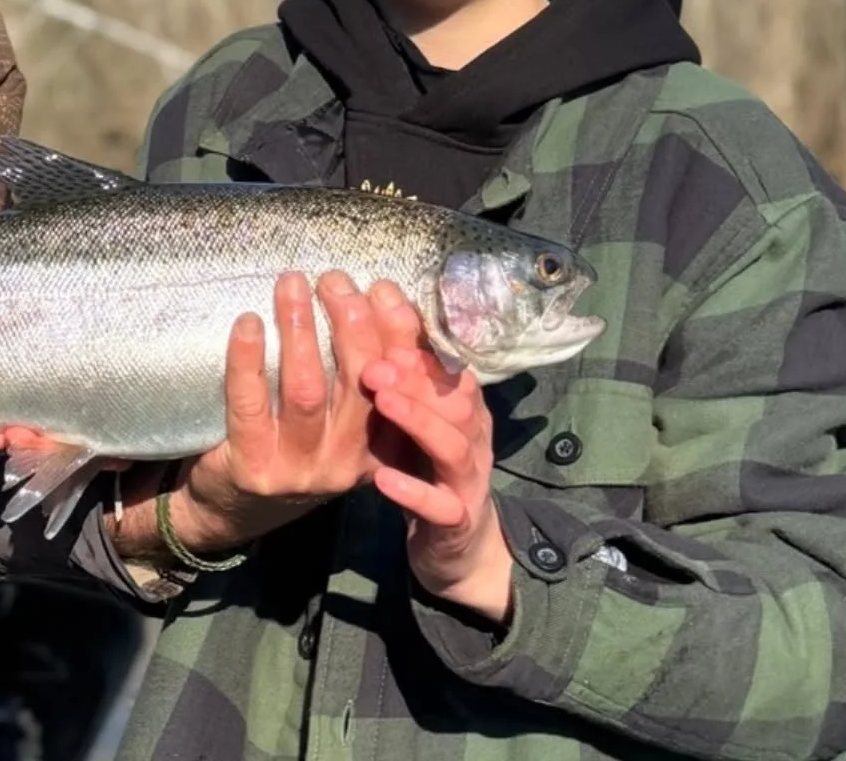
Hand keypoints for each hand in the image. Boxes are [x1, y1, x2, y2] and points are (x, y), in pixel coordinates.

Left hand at [161, 270, 419, 554]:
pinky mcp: (254, 467)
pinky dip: (248, 359)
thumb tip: (371, 298)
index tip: (383, 287)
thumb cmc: (291, 446)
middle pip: (360, 381)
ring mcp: (300, 468)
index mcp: (381, 446)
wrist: (233, 509)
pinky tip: (248, 323)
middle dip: (350, 321)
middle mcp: (347, 461)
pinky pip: (250, 403)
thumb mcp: (339, 424)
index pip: (402, 384)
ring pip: (307, 388)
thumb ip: (358, 378)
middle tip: (333, 279)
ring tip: (292, 284)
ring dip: (301, 328)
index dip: (397, 332)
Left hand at [362, 324, 513, 623]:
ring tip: (383, 400)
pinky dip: (414, 492)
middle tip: (373, 361)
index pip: (447, 364)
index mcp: (461, 405)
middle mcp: (471, 436)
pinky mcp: (456, 522)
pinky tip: (383, 479)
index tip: (380, 311)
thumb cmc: (425, 465)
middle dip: (415, 374)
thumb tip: (375, 298)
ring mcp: (467, 480)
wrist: (456, 547)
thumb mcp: (416, 414)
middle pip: (454, 398)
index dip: (416, 338)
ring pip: (454, 445)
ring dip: (419, 419)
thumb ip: (401, 369)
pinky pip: (441, 507)